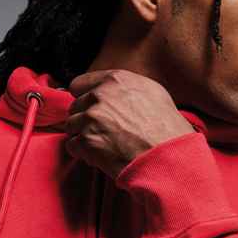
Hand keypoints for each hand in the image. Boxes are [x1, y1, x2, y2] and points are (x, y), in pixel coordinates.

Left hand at [64, 69, 195, 179]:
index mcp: (115, 80)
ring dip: (82, 136)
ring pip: (71, 125)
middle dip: (85, 119)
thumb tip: (111, 93)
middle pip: (75, 106)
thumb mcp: (152, 93)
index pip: (79, 84)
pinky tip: (99, 156)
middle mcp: (100, 96)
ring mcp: (91, 119)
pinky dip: (82, 153)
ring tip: (103, 145)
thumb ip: (125, 89)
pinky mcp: (86, 141)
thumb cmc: (166, 129)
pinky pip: (72, 145)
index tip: (89, 107)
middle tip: (101, 131)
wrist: (166, 156)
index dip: (84, 97)